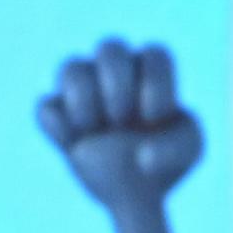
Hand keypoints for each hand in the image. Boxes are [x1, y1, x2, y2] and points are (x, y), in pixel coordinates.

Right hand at [39, 39, 201, 215]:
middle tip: (121, 119)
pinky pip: (45, 107)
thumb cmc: (166, 155)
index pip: (155, 55)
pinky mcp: (57, 116)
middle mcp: (116, 71)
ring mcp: (83, 90)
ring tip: (92, 131)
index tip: (154, 119)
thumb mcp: (187, 153)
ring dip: (82, 99)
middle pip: (110, 46)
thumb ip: (176, 148)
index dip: (155, 84)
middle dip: (116, 84)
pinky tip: (73, 145)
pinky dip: (59, 126)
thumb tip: (142, 155)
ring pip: (71, 66)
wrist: (135, 185)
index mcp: (152, 71)